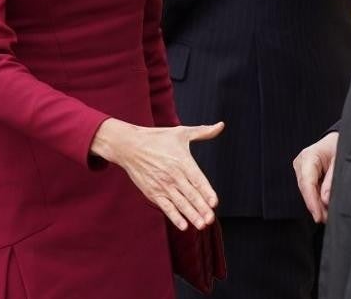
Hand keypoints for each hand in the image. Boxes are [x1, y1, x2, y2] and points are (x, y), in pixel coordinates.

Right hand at [90, 119, 223, 230]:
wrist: (129, 146)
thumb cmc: (157, 138)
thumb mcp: (181, 133)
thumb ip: (203, 132)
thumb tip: (221, 125)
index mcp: (181, 161)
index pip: (197, 179)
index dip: (206, 192)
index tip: (214, 202)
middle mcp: (173, 174)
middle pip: (190, 194)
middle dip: (201, 208)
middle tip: (210, 219)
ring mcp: (162, 185)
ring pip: (180, 203)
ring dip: (191, 215)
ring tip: (201, 225)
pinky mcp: (152, 192)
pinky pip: (166, 207)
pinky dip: (174, 217)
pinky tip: (183, 225)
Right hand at [293, 132, 337, 223]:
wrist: (337, 139)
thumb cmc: (339, 146)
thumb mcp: (339, 161)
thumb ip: (332, 180)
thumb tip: (326, 200)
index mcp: (308, 156)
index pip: (307, 183)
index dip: (312, 201)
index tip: (318, 216)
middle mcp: (301, 163)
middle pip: (305, 189)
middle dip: (314, 206)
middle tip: (325, 220)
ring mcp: (302, 168)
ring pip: (307, 191)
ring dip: (316, 204)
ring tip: (326, 217)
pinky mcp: (306, 174)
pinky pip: (310, 189)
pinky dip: (317, 199)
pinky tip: (324, 209)